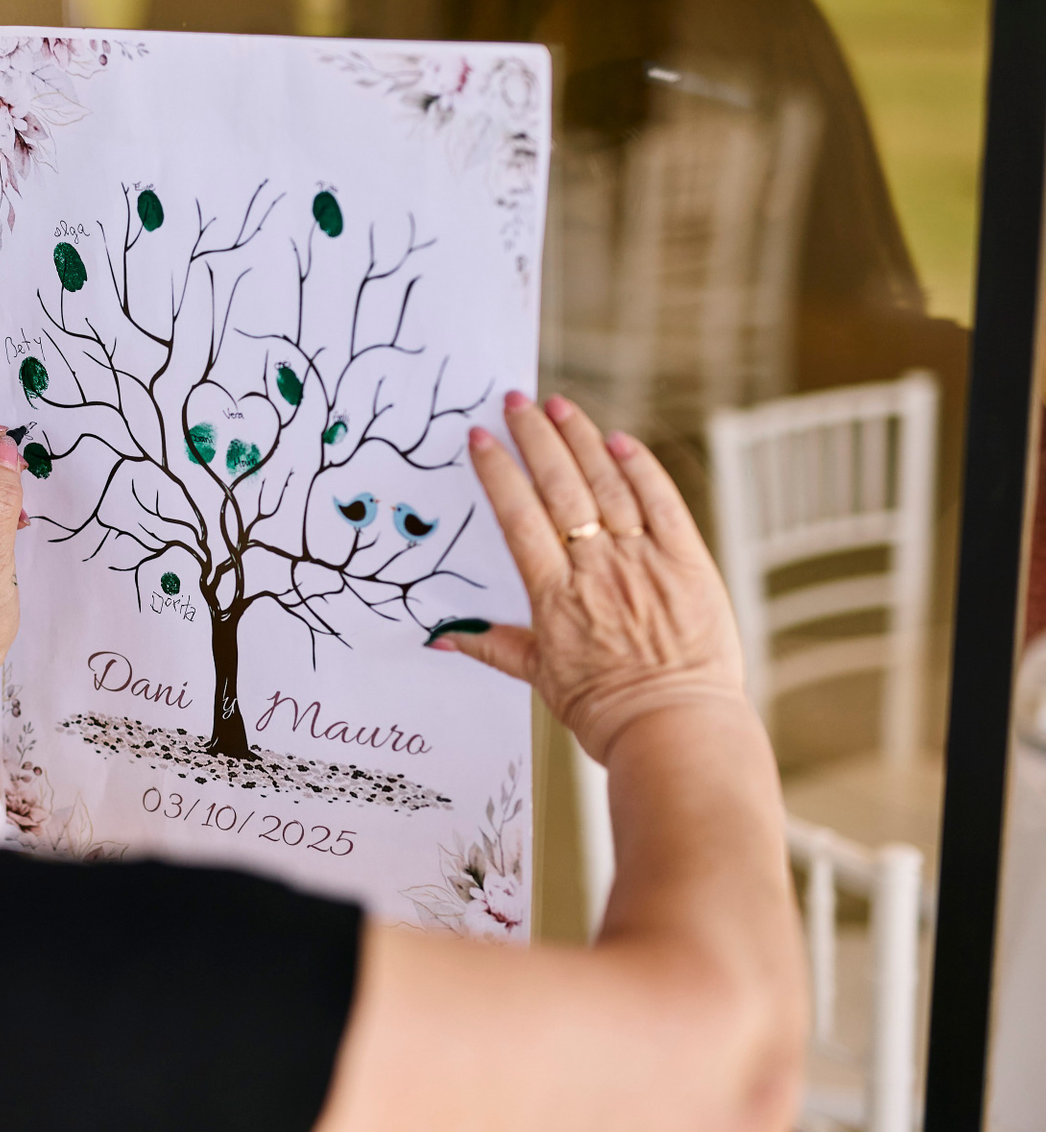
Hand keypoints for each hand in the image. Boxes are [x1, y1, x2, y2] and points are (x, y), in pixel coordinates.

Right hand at [438, 392, 750, 762]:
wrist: (676, 730)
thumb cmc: (607, 712)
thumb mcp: (542, 679)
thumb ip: (494, 646)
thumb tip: (442, 634)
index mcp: (554, 596)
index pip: (519, 517)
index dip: (499, 472)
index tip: (482, 437)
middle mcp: (597, 569)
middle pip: (560, 488)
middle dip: (534, 438)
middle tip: (515, 401)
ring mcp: (645, 561)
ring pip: (608, 484)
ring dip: (581, 440)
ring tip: (559, 406)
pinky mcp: (689, 563)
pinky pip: (663, 503)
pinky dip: (641, 468)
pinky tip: (620, 441)